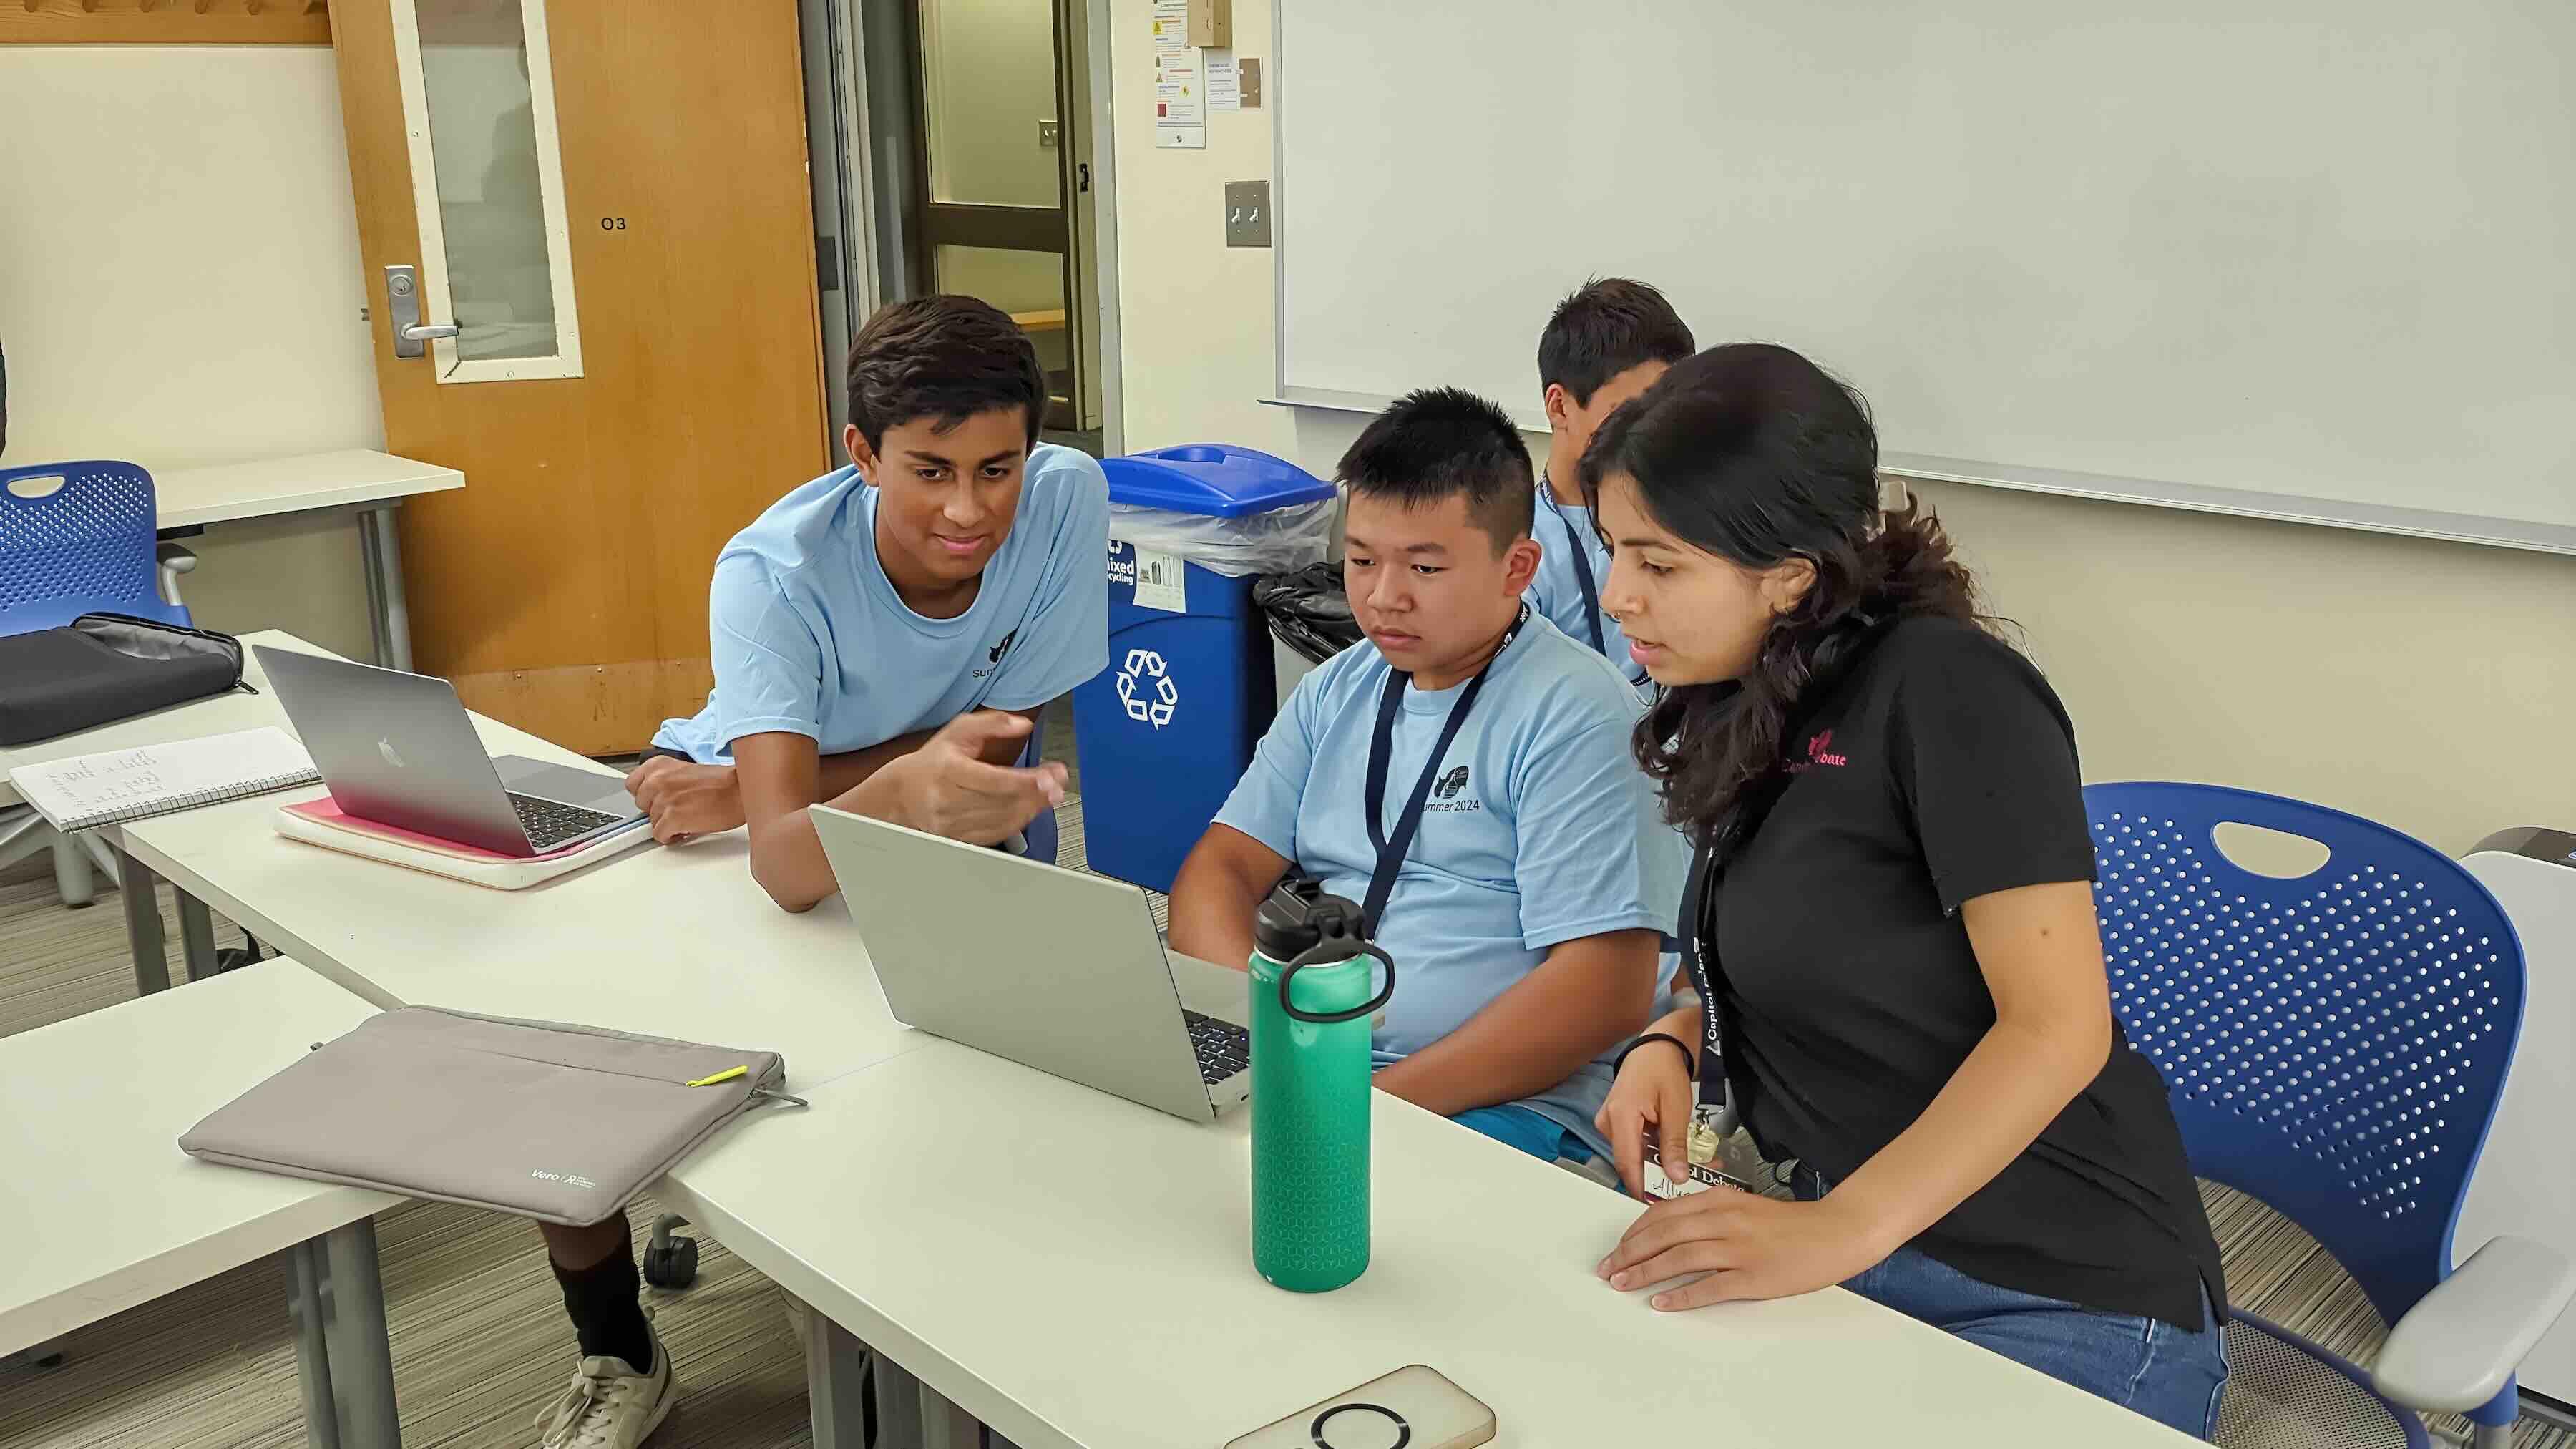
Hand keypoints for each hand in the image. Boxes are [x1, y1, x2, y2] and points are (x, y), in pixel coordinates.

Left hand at [626, 757, 744, 843]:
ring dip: (668, 824)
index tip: (656, 799)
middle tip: (677, 809)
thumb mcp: (685, 771)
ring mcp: (663, 799)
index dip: (646, 796)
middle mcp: (657, 780)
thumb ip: (665, 782)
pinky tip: (687, 828)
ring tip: (687, 818)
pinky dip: (672, 836)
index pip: (632, 785)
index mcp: (659, 765)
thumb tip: (656, 800)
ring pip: (652, 822)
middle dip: (657, 810)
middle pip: (642, 806)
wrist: (740, 791)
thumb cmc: (722, 783)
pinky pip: (660, 836)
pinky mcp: (672, 818)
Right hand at [868, 711, 1066, 845]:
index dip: (1025, 781)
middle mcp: (948, 800)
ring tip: (1049, 794)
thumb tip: (1021, 724)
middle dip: (1037, 793)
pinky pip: (996, 834)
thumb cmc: (935, 761)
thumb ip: (991, 723)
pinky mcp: (959, 838)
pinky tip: (1030, 809)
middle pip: (1002, 801)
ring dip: (1032, 808)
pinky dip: (1018, 822)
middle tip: (1058, 784)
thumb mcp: (958, 730)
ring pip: (1002, 820)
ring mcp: (952, 824)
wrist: (904, 793)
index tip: (1050, 777)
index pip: (993, 780)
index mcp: (948, 771)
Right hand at [1596, 1038, 1695, 1202]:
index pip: (1627, 1164)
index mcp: (1620, 1116)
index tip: (1658, 1205)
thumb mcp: (1676, 1108)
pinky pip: (1634, 1145)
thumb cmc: (1664, 1070)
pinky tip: (1675, 1150)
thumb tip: (1676, 1178)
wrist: (1656, 1048)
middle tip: (1691, 1179)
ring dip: (1660, 1162)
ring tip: (1693, 1163)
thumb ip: (1674, 1145)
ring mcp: (1609, 1123)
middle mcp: (1608, 1122)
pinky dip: (1654, 1150)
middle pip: (1631, 1162)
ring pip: (1634, 1155)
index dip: (1642, 1188)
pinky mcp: (1616, 1123)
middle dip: (1659, 1174)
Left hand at [1596, 1187, 1887, 1310]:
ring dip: (1646, 1272)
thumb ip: (1710, 1215)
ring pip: (1680, 1258)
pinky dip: (1683, 1295)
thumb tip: (1672, 1231)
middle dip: (1630, 1253)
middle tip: (1609, 1268)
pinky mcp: (1754, 1276)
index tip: (1619, 1247)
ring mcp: (1739, 1248)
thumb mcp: (1744, 1207)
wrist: (1836, 1232)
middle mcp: (1725, 1220)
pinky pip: (1710, 1287)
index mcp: (1720, 1201)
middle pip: (1664, 1234)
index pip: (1663, 1213)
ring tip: (1624, 1283)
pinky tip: (1663, 1303)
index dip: (1634, 1232)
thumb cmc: (1791, 1225)